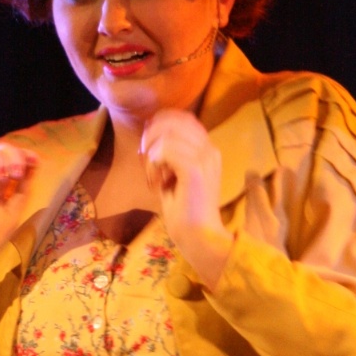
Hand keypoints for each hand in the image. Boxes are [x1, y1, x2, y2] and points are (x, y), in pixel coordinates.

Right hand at [0, 141, 37, 271]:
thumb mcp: (11, 215)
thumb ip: (21, 192)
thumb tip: (34, 168)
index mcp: (0, 188)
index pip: (13, 161)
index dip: (24, 155)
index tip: (34, 160)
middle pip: (0, 151)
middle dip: (12, 155)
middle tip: (15, 173)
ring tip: (0, 177)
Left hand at [139, 110, 232, 289]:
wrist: (198, 237)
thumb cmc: (184, 212)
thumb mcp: (173, 176)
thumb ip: (166, 155)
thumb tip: (148, 137)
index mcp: (207, 149)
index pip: (182, 117)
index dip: (159, 123)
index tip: (147, 146)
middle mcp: (210, 149)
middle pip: (173, 121)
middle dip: (151, 137)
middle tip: (145, 160)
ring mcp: (204, 158)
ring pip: (166, 135)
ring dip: (151, 155)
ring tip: (154, 178)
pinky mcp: (195, 169)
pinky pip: (164, 150)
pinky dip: (153, 164)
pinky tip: (157, 183)